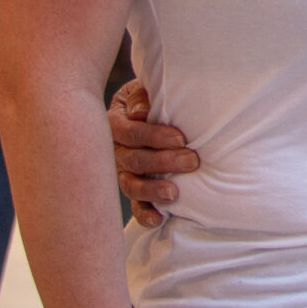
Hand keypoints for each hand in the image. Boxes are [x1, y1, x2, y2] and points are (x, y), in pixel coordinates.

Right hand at [108, 79, 195, 226]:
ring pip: (130, 185)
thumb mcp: (145, 88)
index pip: (129, 132)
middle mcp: (115, 150)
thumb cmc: (152, 97)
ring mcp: (122, 171)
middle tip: (192, 160)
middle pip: (133, 160)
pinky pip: (134, 206)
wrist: (149, 108)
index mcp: (116, 122)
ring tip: (174, 193)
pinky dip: (145, 214)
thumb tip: (139, 112)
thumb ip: (142, 96)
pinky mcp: (133, 187)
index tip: (180, 138)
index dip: (153, 136)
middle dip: (163, 162)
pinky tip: (159, 219)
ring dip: (152, 190)